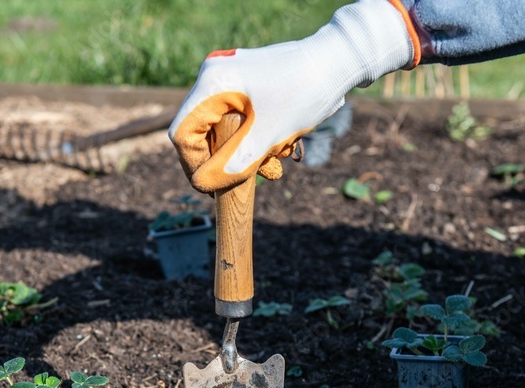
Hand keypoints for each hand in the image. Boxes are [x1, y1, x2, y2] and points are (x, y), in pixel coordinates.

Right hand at [169, 0, 417, 192]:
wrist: (341, 62)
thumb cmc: (305, 92)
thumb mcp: (268, 136)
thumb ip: (233, 163)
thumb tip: (201, 185)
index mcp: (213, 83)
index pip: (183, 132)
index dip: (195, 165)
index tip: (214, 187)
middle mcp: (216, 78)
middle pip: (204, 134)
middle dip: (231, 159)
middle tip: (257, 174)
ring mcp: (232, 81)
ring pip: (225, 132)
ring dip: (249, 153)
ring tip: (278, 158)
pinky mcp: (248, 87)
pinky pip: (242, 122)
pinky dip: (258, 139)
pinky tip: (282, 145)